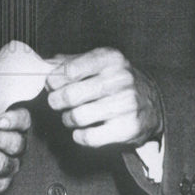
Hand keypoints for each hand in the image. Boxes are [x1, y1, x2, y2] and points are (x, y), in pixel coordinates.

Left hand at [46, 48, 162, 148]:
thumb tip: (43, 65)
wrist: (152, 103)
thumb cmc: (117, 81)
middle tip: (56, 103)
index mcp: (110, 58)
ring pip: (78, 117)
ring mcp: (126, 104)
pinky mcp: (128, 128)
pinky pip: (89, 137)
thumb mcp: (98, 63)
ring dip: (67, 119)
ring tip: (69, 117)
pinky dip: (78, 136)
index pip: (69, 70)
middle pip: (71, 95)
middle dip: (56, 101)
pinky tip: (80, 131)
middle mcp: (120, 79)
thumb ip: (70, 62)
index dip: (54, 80)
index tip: (51, 85)